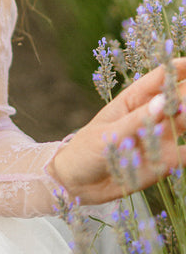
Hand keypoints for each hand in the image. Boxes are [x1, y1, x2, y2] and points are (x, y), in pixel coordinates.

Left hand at [52, 59, 185, 205]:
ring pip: (185, 122)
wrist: (79, 184)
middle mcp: (151, 115)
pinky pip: (185, 154)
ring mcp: (160, 137)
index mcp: (133, 100)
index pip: (159, 79)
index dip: (177, 69)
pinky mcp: (165, 161)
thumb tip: (163, 101)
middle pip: (178, 99)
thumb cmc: (87, 150)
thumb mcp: (109, 134)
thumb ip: (136, 121)